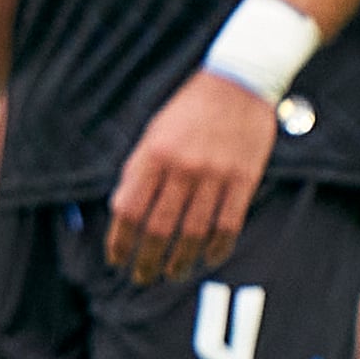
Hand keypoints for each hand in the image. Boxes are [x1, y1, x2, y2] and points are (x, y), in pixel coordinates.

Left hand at [108, 73, 277, 285]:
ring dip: (179, 260)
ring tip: (171, 273)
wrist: (239, 81)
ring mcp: (215, 175)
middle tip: (140, 277)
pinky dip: (216, 247)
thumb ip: (139, 170)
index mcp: (153, 154)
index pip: (128, 209)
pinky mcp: (244, 179)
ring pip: (193, 232)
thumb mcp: (153, 132)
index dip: (119, 240)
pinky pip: (228, 224)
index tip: (115, 259)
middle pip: (159, 228)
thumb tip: (123, 211)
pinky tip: (207, 259)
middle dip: (146, 259)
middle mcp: (182, 168)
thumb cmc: (188, 108)